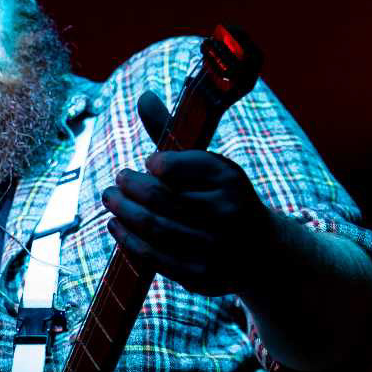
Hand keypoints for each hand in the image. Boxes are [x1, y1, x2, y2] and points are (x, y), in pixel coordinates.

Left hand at [101, 90, 269, 296]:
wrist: (261, 251)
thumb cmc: (223, 198)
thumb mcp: (208, 165)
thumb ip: (172, 134)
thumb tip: (142, 96)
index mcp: (228, 179)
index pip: (180, 166)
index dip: (156, 164)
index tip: (147, 163)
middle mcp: (224, 213)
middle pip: (161, 198)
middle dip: (130, 189)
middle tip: (115, 182)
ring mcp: (213, 247)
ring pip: (155, 229)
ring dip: (123, 214)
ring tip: (111, 201)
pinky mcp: (200, 275)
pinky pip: (155, 257)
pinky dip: (129, 241)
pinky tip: (117, 227)